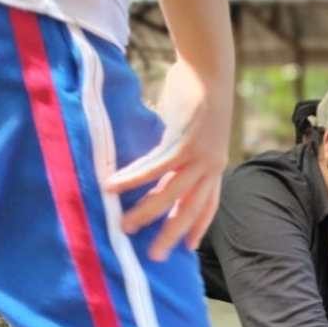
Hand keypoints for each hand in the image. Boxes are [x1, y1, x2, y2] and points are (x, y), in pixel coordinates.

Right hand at [106, 59, 231, 260]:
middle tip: (155, 256)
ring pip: (169, 194)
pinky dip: (133, 179)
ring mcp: (198, 156)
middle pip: (189, 209)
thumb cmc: (198, 95)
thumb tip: (158, 157)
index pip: (208, 204)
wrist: (210, 69)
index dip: (198, 226)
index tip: (190, 248)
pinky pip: (154, 168)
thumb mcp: (191, 131)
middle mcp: (210, 166)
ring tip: (124, 227)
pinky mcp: (182, 143)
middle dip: (171, 234)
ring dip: (145, 213)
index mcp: (214, 165)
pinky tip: (113, 188)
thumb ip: (177, 149)